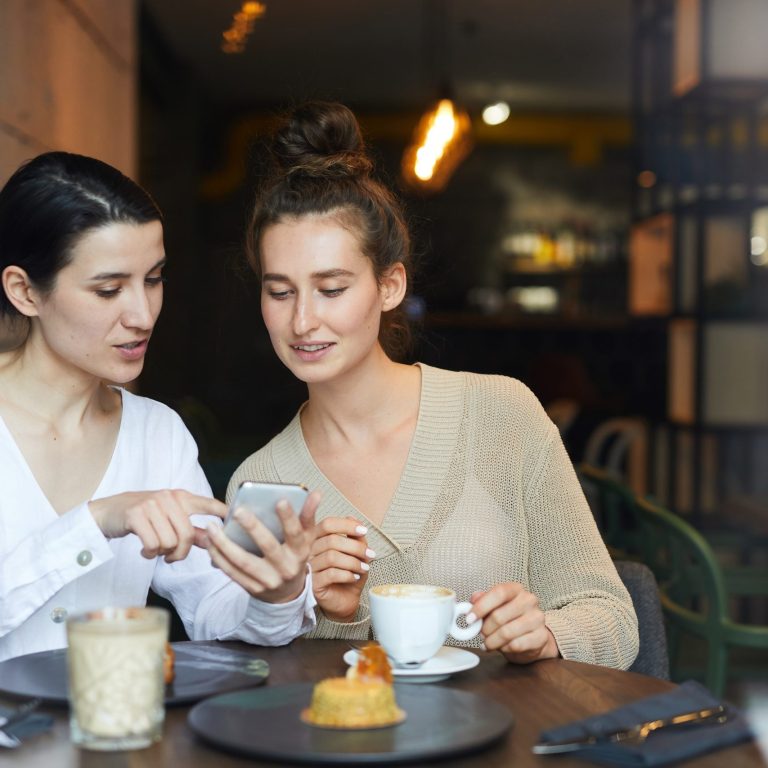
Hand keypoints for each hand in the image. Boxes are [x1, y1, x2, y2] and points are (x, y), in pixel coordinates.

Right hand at [88, 490, 226, 562]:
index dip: (223, 513)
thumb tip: (215, 540)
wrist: (108, 512)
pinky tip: (145, 550)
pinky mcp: (136, 515)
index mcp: (181, 497)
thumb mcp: (169, 518)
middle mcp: (169, 497)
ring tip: (155, 550)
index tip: (234, 521)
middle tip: (172, 557)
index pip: (208, 504)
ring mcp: (152, 504)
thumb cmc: (144, 517)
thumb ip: (192, 530)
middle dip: (181, 553)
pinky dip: (150, 553)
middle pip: (187, 534)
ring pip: (170, 542)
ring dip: (163, 554)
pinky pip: (152, 544)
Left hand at [204, 490, 320, 603]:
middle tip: (238, 511)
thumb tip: (316, 493)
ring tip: (212, 527)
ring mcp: (269, 580)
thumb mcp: (306, 539)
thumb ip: (308, 516)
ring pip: (244, 562)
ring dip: (225, 544)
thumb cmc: (294, 556)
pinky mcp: (253, 589)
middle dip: (253, 528)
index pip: (296, 534)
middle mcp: (286, 568)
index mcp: (300, 552)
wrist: (287, 593)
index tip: (280, 500)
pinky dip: (219, 558)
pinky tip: (209, 543)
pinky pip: (232, 573)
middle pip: (269, 547)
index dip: (289, 518)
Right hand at [310, 516, 373, 621]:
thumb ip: (355, 536)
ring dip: (353, 562)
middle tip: (370, 554)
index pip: (327, 524)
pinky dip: (347, 574)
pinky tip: (355, 577)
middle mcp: (309, 551)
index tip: (364, 530)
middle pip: (331, 540)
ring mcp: (309, 567)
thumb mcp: (356, 553)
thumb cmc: (349, 573)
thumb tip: (352, 518)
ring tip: (364, 568)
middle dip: (355, 547)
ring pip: (332, 557)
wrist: (345, 600)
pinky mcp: (312, 584)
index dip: (346, 525)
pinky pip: (330, 574)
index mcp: (318, 539)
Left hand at [469, 582, 559, 663]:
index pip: (498, 593)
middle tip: (480, 635)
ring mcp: (537, 618)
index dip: (481, 606)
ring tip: (488, 643)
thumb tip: (473, 600)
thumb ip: (483, 600)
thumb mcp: (495, 606)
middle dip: (484, 629)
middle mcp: (529, 600)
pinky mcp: (541, 637)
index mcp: (516, 589)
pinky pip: (516, 645)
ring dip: (492, 641)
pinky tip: (501, 647)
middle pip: (499, 616)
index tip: (469, 619)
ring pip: (506, 633)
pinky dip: (504, 649)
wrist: (532, 637)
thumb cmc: (510, 619)